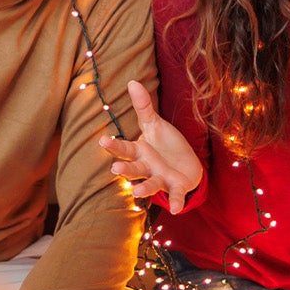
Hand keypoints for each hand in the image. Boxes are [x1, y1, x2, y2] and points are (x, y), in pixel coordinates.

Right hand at [98, 80, 201, 212]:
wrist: (187, 165)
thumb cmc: (166, 145)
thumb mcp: (155, 124)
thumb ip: (143, 106)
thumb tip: (132, 81)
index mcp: (140, 151)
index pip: (124, 148)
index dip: (114, 145)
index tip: (102, 140)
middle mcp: (147, 167)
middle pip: (134, 168)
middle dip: (125, 169)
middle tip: (115, 169)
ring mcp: (161, 178)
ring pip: (150, 184)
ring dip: (144, 188)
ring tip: (136, 192)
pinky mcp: (176, 187)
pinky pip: (175, 195)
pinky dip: (175, 201)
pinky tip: (176, 209)